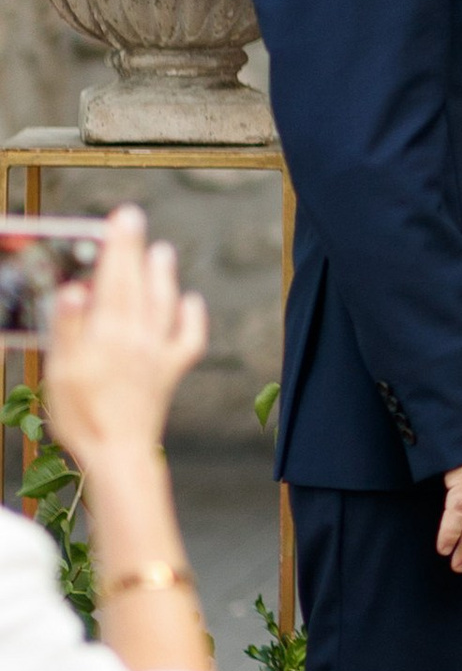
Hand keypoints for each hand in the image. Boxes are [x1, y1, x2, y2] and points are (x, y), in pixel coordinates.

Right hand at [43, 207, 205, 469]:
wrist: (118, 454)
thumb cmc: (82, 416)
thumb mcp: (60, 372)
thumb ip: (67, 327)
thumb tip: (74, 288)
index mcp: (108, 332)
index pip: (113, 277)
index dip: (116, 244)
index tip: (119, 216)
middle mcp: (138, 336)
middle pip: (137, 282)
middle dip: (134, 247)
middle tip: (132, 218)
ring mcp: (157, 352)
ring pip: (164, 302)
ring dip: (163, 274)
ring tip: (162, 251)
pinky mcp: (170, 371)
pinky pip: (188, 338)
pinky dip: (193, 317)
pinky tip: (190, 302)